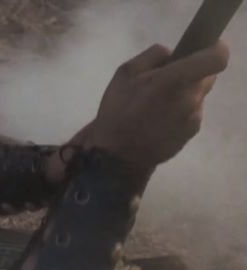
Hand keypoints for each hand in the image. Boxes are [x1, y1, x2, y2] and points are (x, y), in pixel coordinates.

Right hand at [82, 41, 228, 170]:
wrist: (118, 156)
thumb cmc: (117, 112)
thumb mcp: (124, 74)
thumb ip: (152, 56)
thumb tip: (171, 54)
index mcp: (175, 79)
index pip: (217, 57)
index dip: (216, 48)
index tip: (204, 48)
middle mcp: (191, 97)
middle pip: (207, 75)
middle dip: (192, 74)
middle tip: (168, 82)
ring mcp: (195, 116)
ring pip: (198, 95)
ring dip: (184, 95)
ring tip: (158, 107)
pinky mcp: (193, 131)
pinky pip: (192, 113)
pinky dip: (181, 112)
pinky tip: (160, 122)